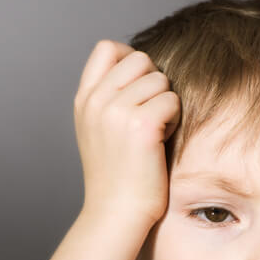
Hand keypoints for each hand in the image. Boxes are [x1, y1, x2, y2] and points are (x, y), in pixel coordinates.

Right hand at [74, 40, 180, 226]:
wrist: (117, 212)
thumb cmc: (119, 174)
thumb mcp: (99, 128)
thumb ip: (109, 96)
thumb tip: (136, 64)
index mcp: (84, 99)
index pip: (106, 48)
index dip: (132, 57)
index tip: (141, 85)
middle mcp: (96, 101)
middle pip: (139, 58)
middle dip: (155, 81)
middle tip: (152, 112)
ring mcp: (116, 111)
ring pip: (160, 80)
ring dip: (167, 104)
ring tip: (156, 131)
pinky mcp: (140, 125)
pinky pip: (172, 101)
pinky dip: (174, 120)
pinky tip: (162, 141)